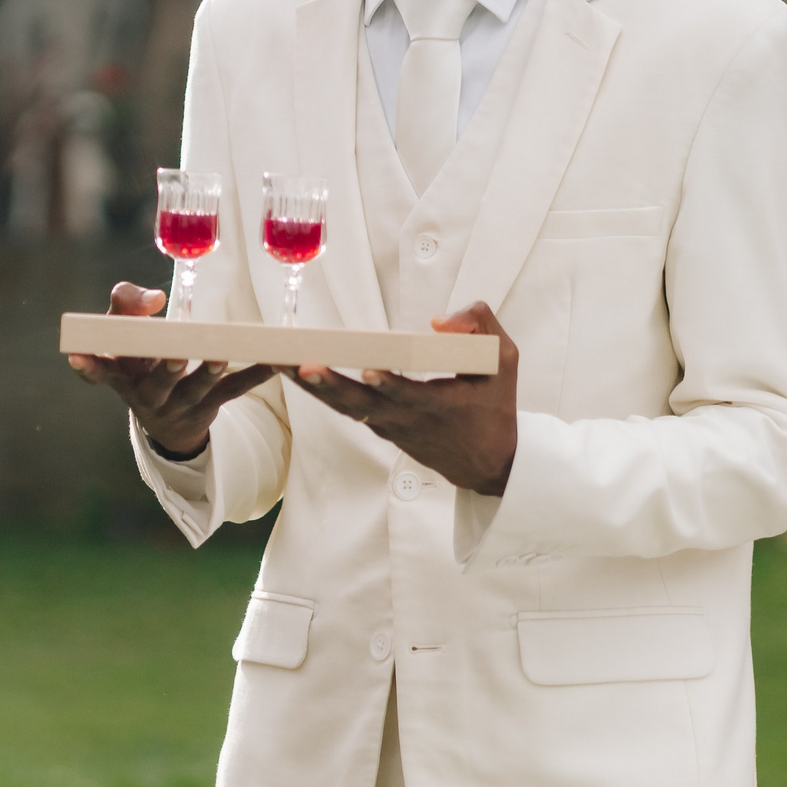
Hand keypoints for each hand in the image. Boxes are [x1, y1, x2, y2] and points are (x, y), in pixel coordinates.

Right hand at [66, 282, 274, 459]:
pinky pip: (232, 392)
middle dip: (166, 369)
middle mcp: (147, 395)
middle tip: (176, 354)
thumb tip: (154, 299)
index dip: (87, 366)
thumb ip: (128, 304)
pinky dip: (252, 376)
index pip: (99, 373)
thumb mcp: (125, 331)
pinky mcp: (209, 408)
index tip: (76, 355)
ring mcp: (179, 406)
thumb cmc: (139, 357)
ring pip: (195, 390)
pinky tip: (274, 362)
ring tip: (220, 355)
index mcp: (121, 376)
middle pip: (156, 384)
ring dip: (208, 373)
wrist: (163, 419)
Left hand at [287, 303, 518, 495]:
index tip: (369, 371)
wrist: (489, 466)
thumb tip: (437, 321)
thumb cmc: (496, 409)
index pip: (410, 396)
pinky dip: (322, 393)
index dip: (390, 385)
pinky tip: (296, 372)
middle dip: (328, 385)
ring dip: (313, 388)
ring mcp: (390, 428)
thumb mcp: (506, 361)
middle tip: (299, 365)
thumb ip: (480, 326)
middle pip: (362, 405)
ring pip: (346, 408)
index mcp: (440, 406)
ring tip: (281, 363)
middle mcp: (408, 421)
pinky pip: (347, 410)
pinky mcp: (380, 428)